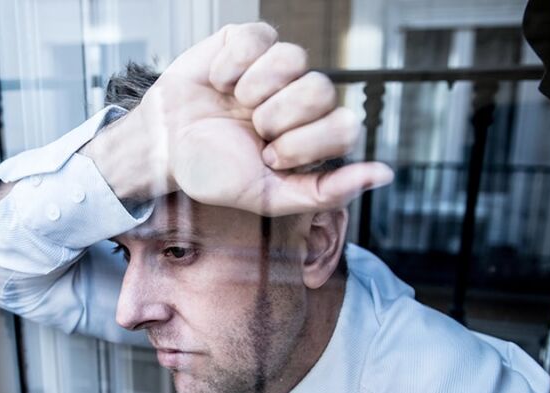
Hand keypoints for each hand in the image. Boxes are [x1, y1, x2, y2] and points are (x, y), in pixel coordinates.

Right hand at [88, 22, 392, 215]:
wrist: (165, 150)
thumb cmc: (215, 173)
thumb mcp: (268, 197)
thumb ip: (326, 192)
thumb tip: (385, 172)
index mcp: (315, 134)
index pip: (346, 125)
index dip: (304, 143)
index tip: (269, 158)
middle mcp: (303, 97)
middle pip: (321, 89)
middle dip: (276, 117)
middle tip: (250, 130)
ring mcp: (276, 67)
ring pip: (293, 57)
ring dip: (253, 89)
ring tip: (234, 104)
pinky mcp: (248, 41)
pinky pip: (258, 37)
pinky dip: (230, 66)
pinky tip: (219, 83)